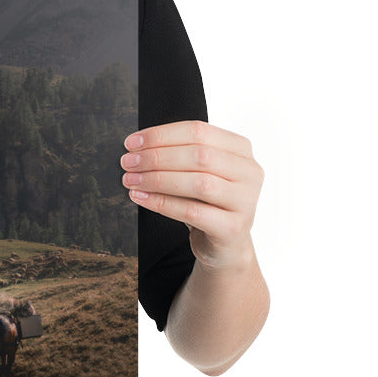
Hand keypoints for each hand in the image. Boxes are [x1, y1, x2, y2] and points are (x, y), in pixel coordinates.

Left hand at [121, 120, 263, 270]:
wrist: (224, 245)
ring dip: (158, 179)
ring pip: (198, 183)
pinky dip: (162, 203)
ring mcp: (245, 201)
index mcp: (240, 150)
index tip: (131, 143)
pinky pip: (192, 211)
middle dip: (157, 157)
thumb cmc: (206, 203)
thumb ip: (176, 156)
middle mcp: (249, 172)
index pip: (198, 131)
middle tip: (128, 162)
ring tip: (131, 180)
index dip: (161, 135)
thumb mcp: (196, 173)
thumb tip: (135, 148)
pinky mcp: (233, 228)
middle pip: (199, 155)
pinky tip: (141, 197)